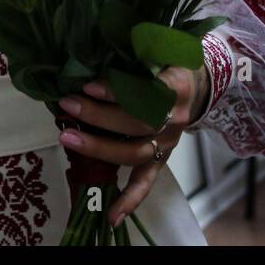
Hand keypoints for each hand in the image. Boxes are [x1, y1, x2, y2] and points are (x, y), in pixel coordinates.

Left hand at [56, 65, 209, 227]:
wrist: (198, 84)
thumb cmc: (165, 62)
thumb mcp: (157, 49)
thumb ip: (131, 53)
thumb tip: (86, 55)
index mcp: (176, 87)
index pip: (149, 92)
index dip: (119, 91)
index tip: (89, 86)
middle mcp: (175, 118)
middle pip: (138, 124)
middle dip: (99, 116)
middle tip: (67, 104)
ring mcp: (168, 142)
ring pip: (135, 152)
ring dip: (99, 147)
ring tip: (66, 136)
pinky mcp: (161, 159)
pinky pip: (146, 182)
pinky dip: (129, 200)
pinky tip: (111, 215)